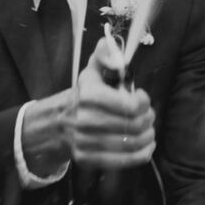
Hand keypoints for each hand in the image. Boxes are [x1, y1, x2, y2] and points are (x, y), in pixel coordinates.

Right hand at [70, 50, 155, 167]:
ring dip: (147, 136)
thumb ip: (104, 55)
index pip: (130, 105)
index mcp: (88, 95)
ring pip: (131, 144)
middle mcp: (84, 120)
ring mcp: (84, 142)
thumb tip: (108, 43)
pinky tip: (146, 146)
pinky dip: (141, 154)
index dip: (144, 103)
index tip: (143, 99)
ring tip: (148, 130)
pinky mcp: (86, 159)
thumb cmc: (83, 95)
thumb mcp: (91, 72)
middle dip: (148, 119)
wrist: (56, 123)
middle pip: (133, 125)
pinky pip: (124, 161)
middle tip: (149, 116)